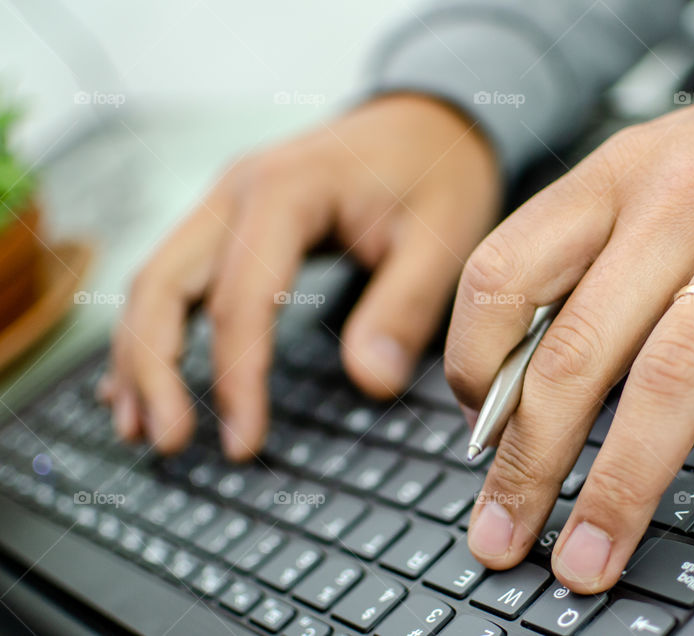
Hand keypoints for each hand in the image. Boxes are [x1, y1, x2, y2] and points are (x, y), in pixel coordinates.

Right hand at [104, 94, 499, 459]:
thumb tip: (369, 381)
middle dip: (154, 370)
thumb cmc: (437, 174)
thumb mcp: (441, 239)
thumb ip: (405, 309)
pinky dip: (150, 329)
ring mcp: (225, 202)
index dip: (236, 377)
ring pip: (153, 280)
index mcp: (286, 191)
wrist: (428, 123)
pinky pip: (170, 275)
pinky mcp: (228, 219)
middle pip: (162, 284)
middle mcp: (237, 191)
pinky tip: (141, 378)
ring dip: (139, 355)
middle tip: (169, 444)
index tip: (244, 442)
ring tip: (139, 427)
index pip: (239, 299)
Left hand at [446, 49, 693, 590]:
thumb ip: (587, 258)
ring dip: (620, 490)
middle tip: (503, 534)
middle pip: (576, 352)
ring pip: (671, 384)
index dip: (472, 362)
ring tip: (590, 560)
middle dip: (528, 462)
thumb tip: (519, 370)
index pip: (502, 275)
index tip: (477, 424)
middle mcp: (678, 206)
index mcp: (614, 178)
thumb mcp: (652, 175)